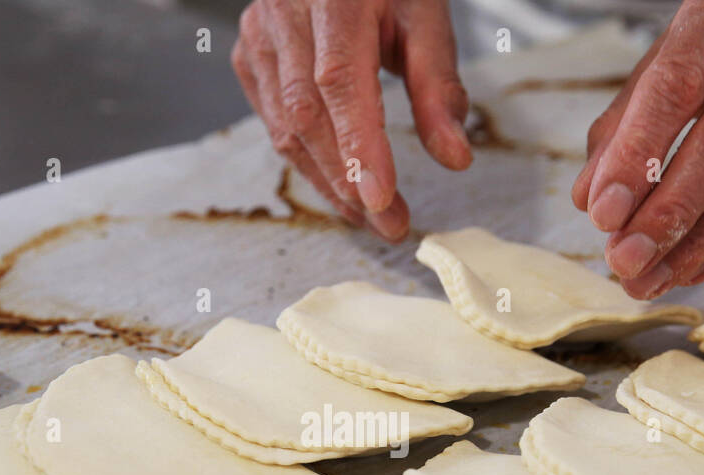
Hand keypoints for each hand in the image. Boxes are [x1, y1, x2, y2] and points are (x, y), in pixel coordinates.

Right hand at [231, 0, 471, 240]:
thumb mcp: (425, 17)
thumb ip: (439, 86)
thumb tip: (454, 157)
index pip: (340, 81)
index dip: (358, 146)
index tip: (382, 198)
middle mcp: (285, 11)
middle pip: (308, 116)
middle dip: (348, 181)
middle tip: (390, 224)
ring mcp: (259, 35)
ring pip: (286, 128)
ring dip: (328, 181)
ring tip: (370, 215)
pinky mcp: (248, 55)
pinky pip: (274, 121)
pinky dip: (308, 160)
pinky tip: (339, 183)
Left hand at [571, 0, 703, 297]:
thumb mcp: (669, 55)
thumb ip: (625, 122)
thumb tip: (589, 199)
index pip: (677, 88)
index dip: (638, 156)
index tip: (604, 214)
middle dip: (670, 212)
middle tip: (624, 260)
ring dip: (701, 241)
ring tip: (650, 278)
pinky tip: (693, 268)